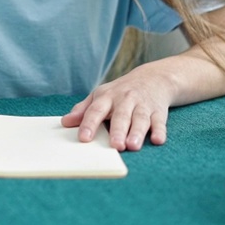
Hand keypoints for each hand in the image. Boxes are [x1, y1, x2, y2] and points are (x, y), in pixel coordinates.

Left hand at [61, 67, 177, 151]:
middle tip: (115, 145)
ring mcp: (143, 106)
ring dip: (137, 132)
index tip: (83, 138)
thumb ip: (83, 110)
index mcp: (107, 97)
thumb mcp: (101, 96)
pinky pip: (160, 122)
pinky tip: (158, 140)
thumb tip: (65, 122)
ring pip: (140, 119)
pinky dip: (160, 131)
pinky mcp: (158, 112)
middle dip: (118, 130)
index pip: (96, 110)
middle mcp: (125, 100)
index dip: (89, 123)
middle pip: (121, 116)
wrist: (153, 78)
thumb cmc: (121, 92)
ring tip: (132, 146)